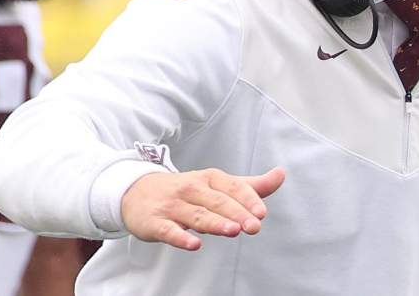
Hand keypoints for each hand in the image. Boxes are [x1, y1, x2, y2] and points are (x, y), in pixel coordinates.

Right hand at [121, 167, 284, 250]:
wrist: (138, 192)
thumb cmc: (186, 190)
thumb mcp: (218, 184)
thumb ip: (250, 185)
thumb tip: (281, 175)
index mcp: (209, 179)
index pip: (232, 187)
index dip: (247, 199)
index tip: (261, 212)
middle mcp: (192, 189)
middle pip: (217, 202)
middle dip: (236, 214)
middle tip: (254, 226)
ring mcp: (173, 206)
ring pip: (196, 215)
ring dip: (215, 223)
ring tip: (233, 231)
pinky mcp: (156, 222)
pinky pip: (169, 231)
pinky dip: (181, 237)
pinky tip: (194, 244)